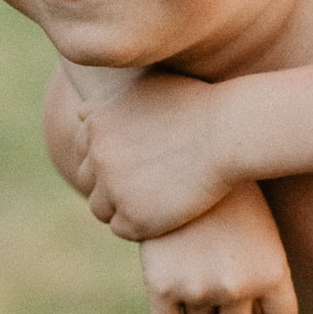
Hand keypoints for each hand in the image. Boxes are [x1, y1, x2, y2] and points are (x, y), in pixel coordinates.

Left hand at [77, 70, 234, 239]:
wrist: (228, 132)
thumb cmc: (200, 104)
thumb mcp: (152, 85)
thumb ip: (115, 97)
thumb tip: (86, 106)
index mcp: (96, 122)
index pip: (83, 148)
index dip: (107, 156)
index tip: (131, 161)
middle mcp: (97, 154)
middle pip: (87, 177)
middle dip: (109, 182)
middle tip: (142, 184)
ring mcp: (112, 187)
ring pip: (101, 206)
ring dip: (120, 206)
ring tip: (151, 201)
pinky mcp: (133, 217)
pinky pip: (123, 228)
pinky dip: (139, 224)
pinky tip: (162, 215)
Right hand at [136, 182, 296, 313]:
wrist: (187, 154)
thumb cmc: (228, 188)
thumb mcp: (262, 225)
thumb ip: (260, 271)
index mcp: (274, 272)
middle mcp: (240, 286)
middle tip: (219, 297)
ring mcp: (200, 287)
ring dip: (200, 311)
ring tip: (195, 282)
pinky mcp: (162, 284)